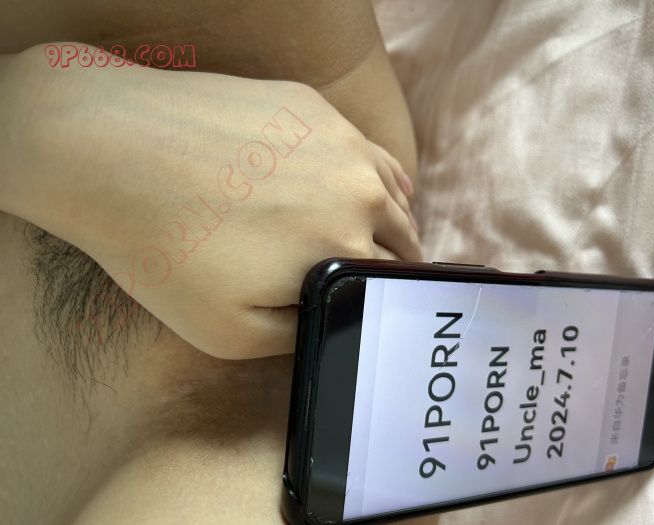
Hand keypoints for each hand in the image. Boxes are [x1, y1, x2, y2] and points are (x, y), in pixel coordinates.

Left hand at [0, 43, 421, 358]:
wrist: (112, 153)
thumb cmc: (166, 251)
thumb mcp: (231, 333)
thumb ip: (302, 333)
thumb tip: (337, 322)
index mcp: (347, 248)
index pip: (395, 280)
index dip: (389, 296)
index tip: (383, 300)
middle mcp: (359, 190)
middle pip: (403, 232)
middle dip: (397, 256)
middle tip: (378, 270)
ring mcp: (337, 138)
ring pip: (390, 186)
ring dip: (391, 213)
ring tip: (378, 229)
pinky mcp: (310, 106)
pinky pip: (361, 146)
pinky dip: (369, 171)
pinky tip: (357, 182)